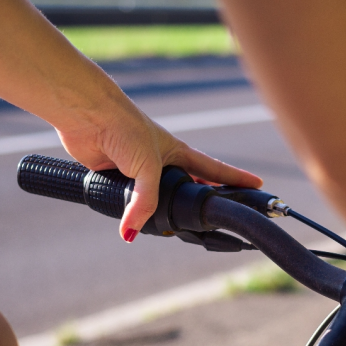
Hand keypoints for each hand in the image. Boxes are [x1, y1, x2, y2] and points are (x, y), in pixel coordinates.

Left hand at [56, 93, 261, 240]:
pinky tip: (127, 220)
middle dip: (198, 204)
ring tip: (170, 228)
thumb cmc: (125, 127)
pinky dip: (127, 211)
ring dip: (158, 212)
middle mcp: (163, 163)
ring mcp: (139, 171)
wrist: (88, 115)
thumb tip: (131, 231)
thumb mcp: (147, 167)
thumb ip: (145, 201)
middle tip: (214, 221)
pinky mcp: (117, 177)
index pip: (215, 171)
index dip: (236, 180)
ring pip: (155, 200)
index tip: (257, 186)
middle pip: (187, 189)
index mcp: (179, 153)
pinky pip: (126, 201)